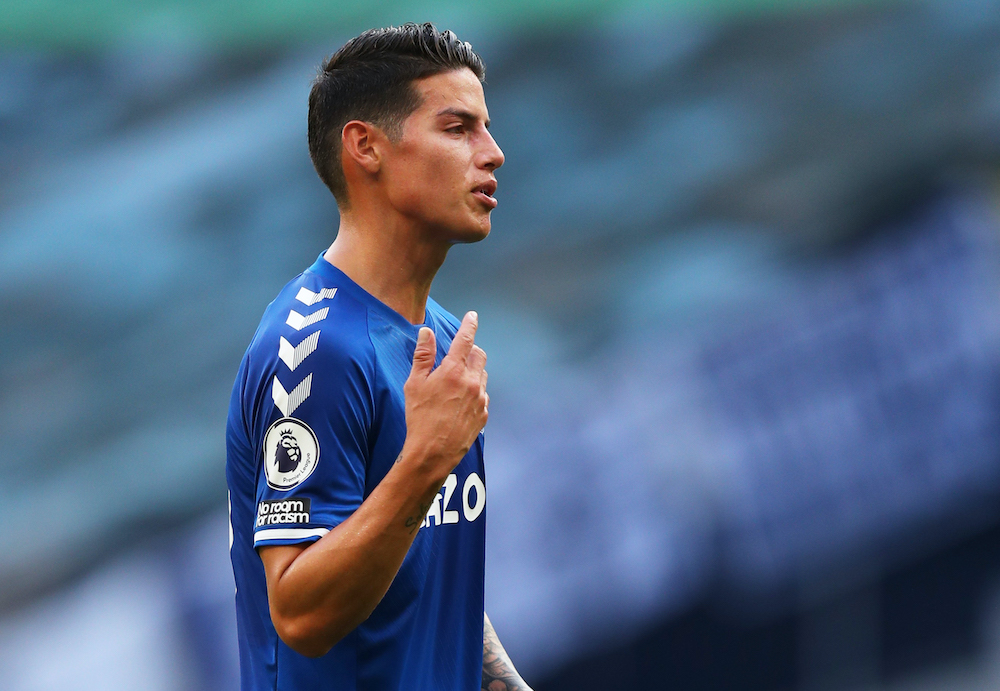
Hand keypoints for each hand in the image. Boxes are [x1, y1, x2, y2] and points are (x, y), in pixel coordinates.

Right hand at [402, 311, 487, 478]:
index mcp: (453, 371)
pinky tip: (459, 402)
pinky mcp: (483, 414)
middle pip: (479, 355)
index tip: (472, 316)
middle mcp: (471, 382)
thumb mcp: (414, 384)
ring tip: (454, 383)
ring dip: (472, 372)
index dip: (469, 325)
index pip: (465, 340)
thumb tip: (426, 332)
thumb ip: (423, 356)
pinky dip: (474, 392)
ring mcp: (480, 399)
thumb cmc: (419, 418)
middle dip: (470, 350)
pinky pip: (482, 395)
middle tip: (457, 356)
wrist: (433, 452)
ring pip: (482, 375)